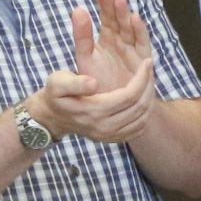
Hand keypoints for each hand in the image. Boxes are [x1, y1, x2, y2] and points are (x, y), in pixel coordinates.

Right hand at [28, 54, 155, 145]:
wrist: (51, 117)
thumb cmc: (55, 94)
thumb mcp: (58, 82)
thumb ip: (75, 82)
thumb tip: (93, 83)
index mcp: (95, 111)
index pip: (130, 96)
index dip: (142, 78)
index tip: (146, 61)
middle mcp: (104, 127)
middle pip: (140, 107)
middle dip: (149, 85)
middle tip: (150, 68)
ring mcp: (109, 135)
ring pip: (142, 119)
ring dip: (149, 98)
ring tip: (148, 80)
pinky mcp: (112, 139)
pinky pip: (137, 129)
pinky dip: (145, 113)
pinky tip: (143, 97)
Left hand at [70, 0, 153, 95]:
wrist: (111, 109)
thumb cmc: (97, 83)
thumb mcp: (85, 57)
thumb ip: (82, 35)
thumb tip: (77, 9)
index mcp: (107, 38)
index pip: (105, 16)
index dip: (103, 2)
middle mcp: (121, 41)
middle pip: (119, 18)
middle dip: (114, 3)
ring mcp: (133, 50)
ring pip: (130, 27)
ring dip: (125, 13)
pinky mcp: (142, 61)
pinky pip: (142, 43)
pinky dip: (139, 31)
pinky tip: (134, 18)